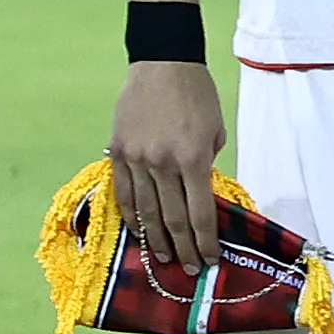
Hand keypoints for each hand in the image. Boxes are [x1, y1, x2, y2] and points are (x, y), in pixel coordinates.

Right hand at [109, 59, 227, 275]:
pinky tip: (138, 232)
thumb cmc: (198, 97)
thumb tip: (200, 194)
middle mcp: (163, 163)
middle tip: (191, 269)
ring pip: (145, 210)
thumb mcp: (215, 132)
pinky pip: (123, 192)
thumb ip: (207, 165)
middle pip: (173, 218)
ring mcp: (137, 159)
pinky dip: (131, 215)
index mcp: (194, 159)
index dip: (205, 240)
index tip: (211, 259)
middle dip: (183, 248)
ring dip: (155, 239)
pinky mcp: (118, 152)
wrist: (164, 65)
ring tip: (164, 259)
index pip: (200, 212)